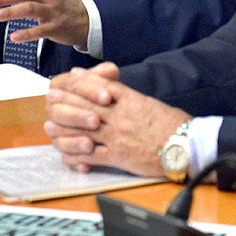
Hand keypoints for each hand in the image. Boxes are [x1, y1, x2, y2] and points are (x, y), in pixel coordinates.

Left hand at [43, 63, 188, 175]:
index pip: (97, 87)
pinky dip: (76, 155)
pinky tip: (68, 153)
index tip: (65, 80)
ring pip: (82, 129)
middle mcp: (119, 115)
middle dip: (64, 101)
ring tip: (50, 126)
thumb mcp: (148, 102)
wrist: (186, 145)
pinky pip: (90, 155)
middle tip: (49, 98)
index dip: (77, 83)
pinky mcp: (118, 156)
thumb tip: (109, 85)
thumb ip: (126, 94)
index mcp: (129, 100)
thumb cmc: (172, 124)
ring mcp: (116, 136)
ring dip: (63, 127)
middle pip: (84, 105)